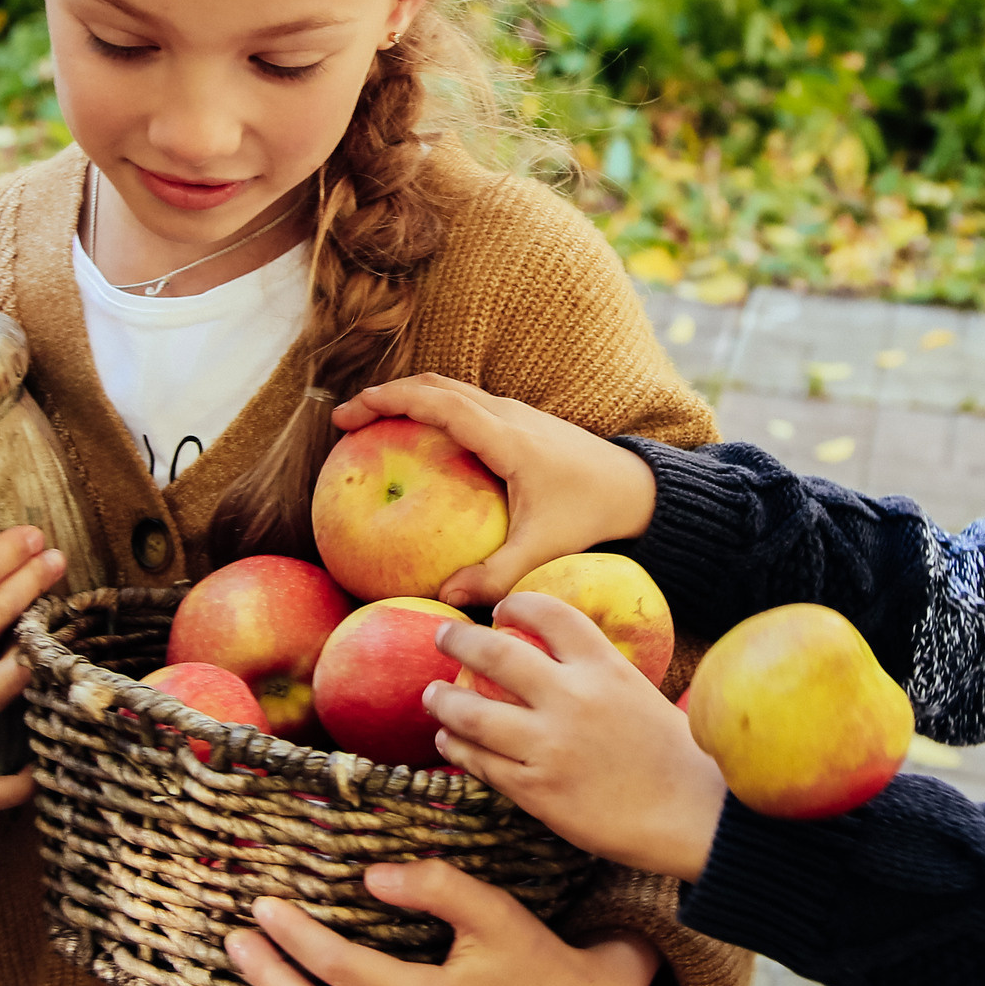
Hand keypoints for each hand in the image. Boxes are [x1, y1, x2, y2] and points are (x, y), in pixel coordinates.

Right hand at [330, 374, 657, 603]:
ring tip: (371, 423)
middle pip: (435, 385)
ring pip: (450, 388)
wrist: (639, 487)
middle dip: (385, 395)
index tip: (348, 414)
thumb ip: (495, 576)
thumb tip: (443, 600)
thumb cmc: (590, 516)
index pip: (436, 404)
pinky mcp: (522, 420)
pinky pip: (466, 402)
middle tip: (345, 420)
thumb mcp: (542, 548)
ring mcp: (516, 412)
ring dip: (408, 397)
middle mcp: (508, 414)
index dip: (387, 402)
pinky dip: (432, 408)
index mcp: (505, 437)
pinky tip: (417, 439)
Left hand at [425, 594, 722, 883]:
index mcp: (605, 668)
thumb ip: (597, 676)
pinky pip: (482, 764)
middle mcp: (573, 699)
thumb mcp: (639, 695)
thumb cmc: (674, 758)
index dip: (517, 605)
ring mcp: (551, 746)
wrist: (694, 816)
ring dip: (444, 701)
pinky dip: (458, 750)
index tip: (501, 610)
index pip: (550, 614)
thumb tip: (556, 662)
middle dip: (459, 639)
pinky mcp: (537, 790)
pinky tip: (450, 745)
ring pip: (473, 714)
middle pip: (496, 653)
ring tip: (433, 696)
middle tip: (443, 635)